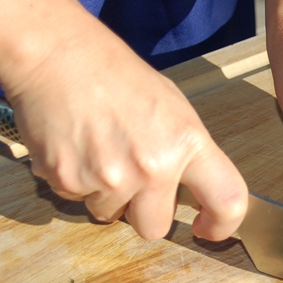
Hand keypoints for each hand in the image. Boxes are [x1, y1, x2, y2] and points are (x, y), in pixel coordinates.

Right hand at [0, 0, 246, 241]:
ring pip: (109, 214)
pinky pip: (76, 200)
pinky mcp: (68, 180)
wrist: (54, 54)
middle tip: (130, 179)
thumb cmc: (114, 75)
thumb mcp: (171, 107)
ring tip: (97, 149)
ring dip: (104, 193)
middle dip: (143, 212)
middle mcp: (153, 165)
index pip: (228, 200)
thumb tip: (198, 190)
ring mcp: (110, 177)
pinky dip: (75, 181)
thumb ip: (187, 152)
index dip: (222, 224)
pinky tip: (75, 146)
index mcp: (187, 142)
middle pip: (155, 228)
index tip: (207, 228)